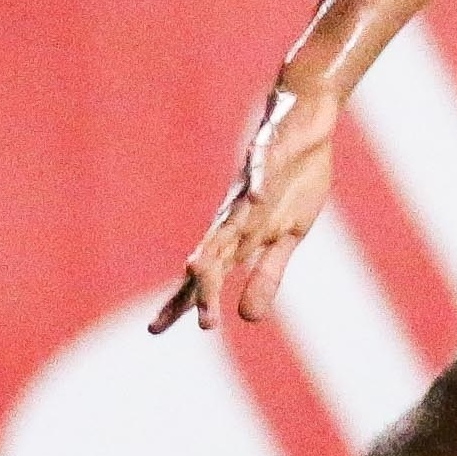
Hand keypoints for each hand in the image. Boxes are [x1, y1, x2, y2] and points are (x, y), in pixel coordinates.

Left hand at [150, 84, 341, 332]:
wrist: (302, 125)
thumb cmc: (292, 182)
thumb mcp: (287, 236)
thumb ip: (267, 274)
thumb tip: (247, 319)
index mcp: (238, 236)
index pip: (205, 275)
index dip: (182, 301)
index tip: (154, 330)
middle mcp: (235, 216)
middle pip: (214, 256)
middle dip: (206, 289)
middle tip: (203, 325)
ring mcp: (249, 187)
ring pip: (229, 221)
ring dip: (217, 246)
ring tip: (198, 269)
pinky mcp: (266, 156)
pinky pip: (258, 172)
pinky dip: (255, 185)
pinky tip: (256, 199)